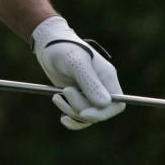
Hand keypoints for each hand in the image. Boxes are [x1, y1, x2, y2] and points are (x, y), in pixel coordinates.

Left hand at [32, 15, 125, 129]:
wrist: (47, 44)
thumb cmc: (63, 48)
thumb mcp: (75, 62)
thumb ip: (89, 81)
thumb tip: (104, 104)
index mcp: (107, 78)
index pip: (116, 105)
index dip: (102, 113)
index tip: (84, 113)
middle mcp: (101, 88)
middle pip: (99, 112)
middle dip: (80, 108)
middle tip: (64, 91)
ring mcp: (89, 94)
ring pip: (87, 116)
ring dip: (71, 112)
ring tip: (56, 97)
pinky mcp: (77, 98)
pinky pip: (80, 118)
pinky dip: (72, 120)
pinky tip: (63, 118)